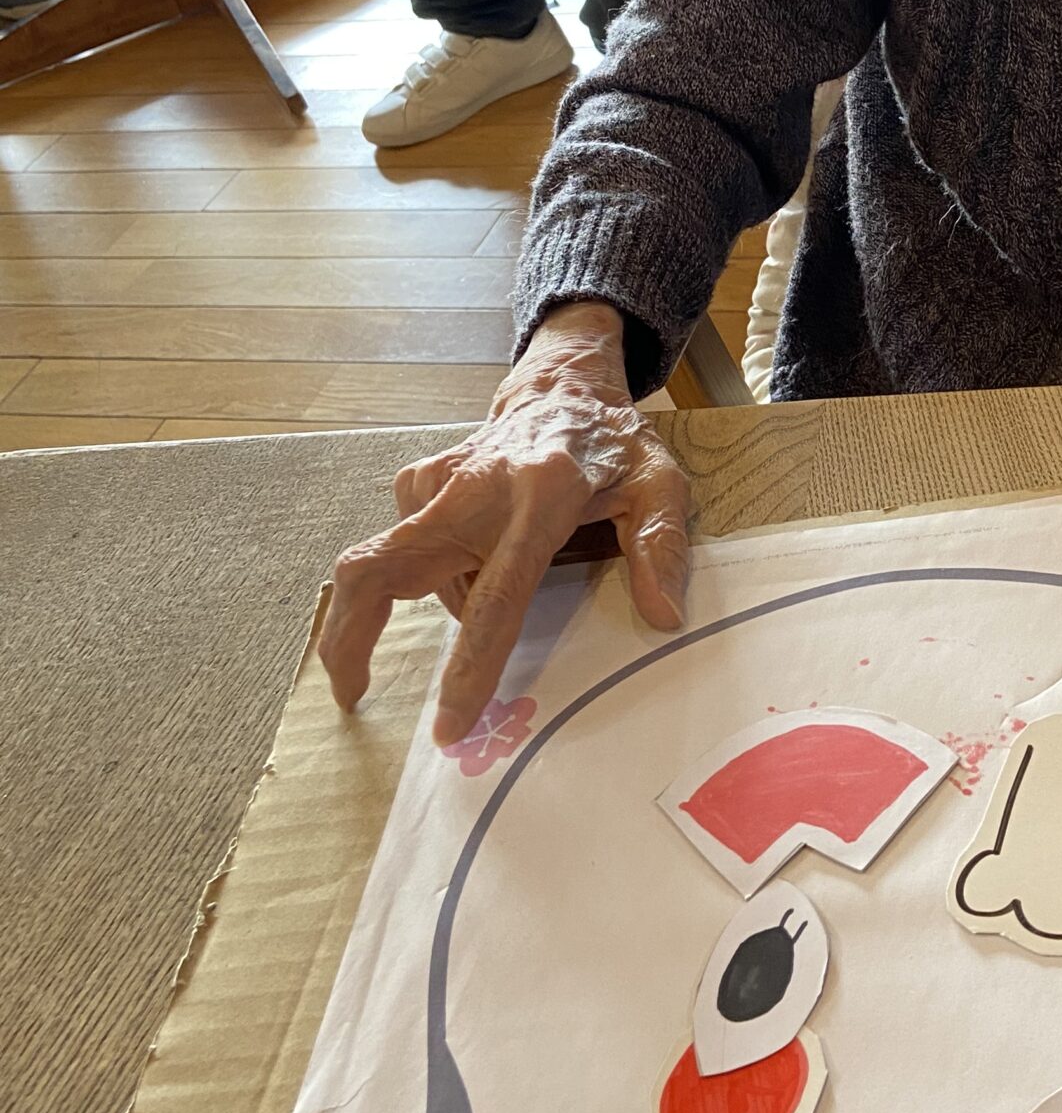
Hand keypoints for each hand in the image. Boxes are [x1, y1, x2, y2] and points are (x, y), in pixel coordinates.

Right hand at [320, 303, 690, 744]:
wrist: (566, 386)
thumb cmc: (613, 446)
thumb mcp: (660, 485)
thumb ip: (661, 547)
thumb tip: (663, 615)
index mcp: (542, 496)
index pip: (495, 598)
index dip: (469, 666)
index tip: (449, 725)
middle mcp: (475, 488)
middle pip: (382, 567)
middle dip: (348, 637)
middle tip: (353, 694)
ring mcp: (438, 479)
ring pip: (385, 563)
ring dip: (420, 603)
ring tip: (481, 597)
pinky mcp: (418, 479)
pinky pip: (403, 545)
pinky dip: (428, 573)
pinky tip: (472, 561)